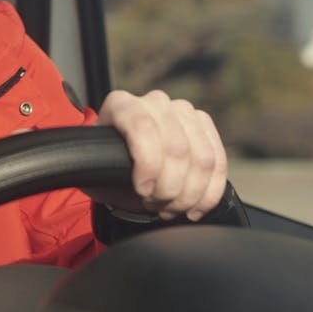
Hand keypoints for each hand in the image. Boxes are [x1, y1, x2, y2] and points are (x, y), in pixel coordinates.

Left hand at [95, 89, 226, 221]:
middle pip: (176, 147)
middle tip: (156, 205)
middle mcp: (153, 102)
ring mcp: (182, 111)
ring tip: (170, 208)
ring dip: (189, 193)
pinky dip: (209, 191)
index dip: (148, 165)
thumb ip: (102, 169)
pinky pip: (218, 161)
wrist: (120, 168)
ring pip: (202, 157)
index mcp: (122, 105)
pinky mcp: (204, 126)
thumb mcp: (94, 171)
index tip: (143, 190)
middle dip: (170, 187)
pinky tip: (194, 208)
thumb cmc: (105, 168)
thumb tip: (117, 174)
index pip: (143, 127)